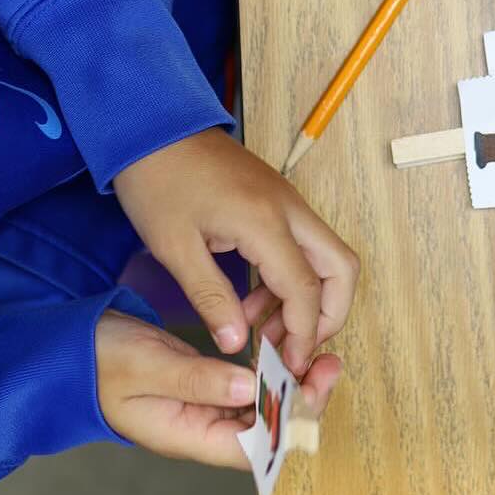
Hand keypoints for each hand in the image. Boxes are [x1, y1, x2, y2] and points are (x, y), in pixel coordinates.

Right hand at [95, 311, 342, 466]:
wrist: (68, 350)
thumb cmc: (99, 361)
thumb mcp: (148, 367)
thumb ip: (199, 380)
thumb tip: (252, 389)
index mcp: (187, 436)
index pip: (252, 447)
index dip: (289, 424)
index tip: (314, 390)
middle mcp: (200, 429)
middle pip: (265, 429)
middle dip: (301, 400)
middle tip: (328, 363)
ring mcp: (202, 408)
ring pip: (260, 406)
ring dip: (289, 383)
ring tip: (318, 353)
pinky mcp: (203, 385)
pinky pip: (246, 386)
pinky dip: (268, 369)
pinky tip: (284, 346)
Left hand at [114, 129, 358, 372]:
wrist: (153, 127)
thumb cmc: (158, 183)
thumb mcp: (176, 248)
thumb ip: (212, 299)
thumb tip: (238, 345)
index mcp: (266, 222)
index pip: (306, 289)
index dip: (305, 333)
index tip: (289, 367)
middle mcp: (290, 210)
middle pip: (341, 268)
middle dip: (330, 315)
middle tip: (297, 348)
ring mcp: (288, 202)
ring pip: (326, 258)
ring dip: (308, 299)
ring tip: (264, 332)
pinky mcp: (277, 201)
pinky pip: (302, 246)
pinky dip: (291, 279)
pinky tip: (253, 303)